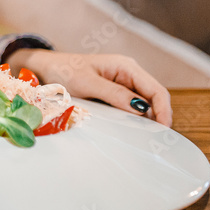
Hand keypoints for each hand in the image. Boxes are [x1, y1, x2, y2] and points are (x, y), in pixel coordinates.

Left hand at [6, 49, 172, 126]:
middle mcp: (128, 74)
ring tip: (146, 139)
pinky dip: (134, 120)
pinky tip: (132, 132)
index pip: (156, 90)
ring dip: (147, 121)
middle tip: (156, 142)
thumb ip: (115, 95)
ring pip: (144, 106)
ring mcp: (122, 84)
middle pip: (154, 99)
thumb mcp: (88, 83)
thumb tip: (142, 110)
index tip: (163, 131)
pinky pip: (130, 108)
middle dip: (158, 118)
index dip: (164, 111)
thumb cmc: (63, 71)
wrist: (44, 69)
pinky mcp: (114, 94)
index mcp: (126, 67)